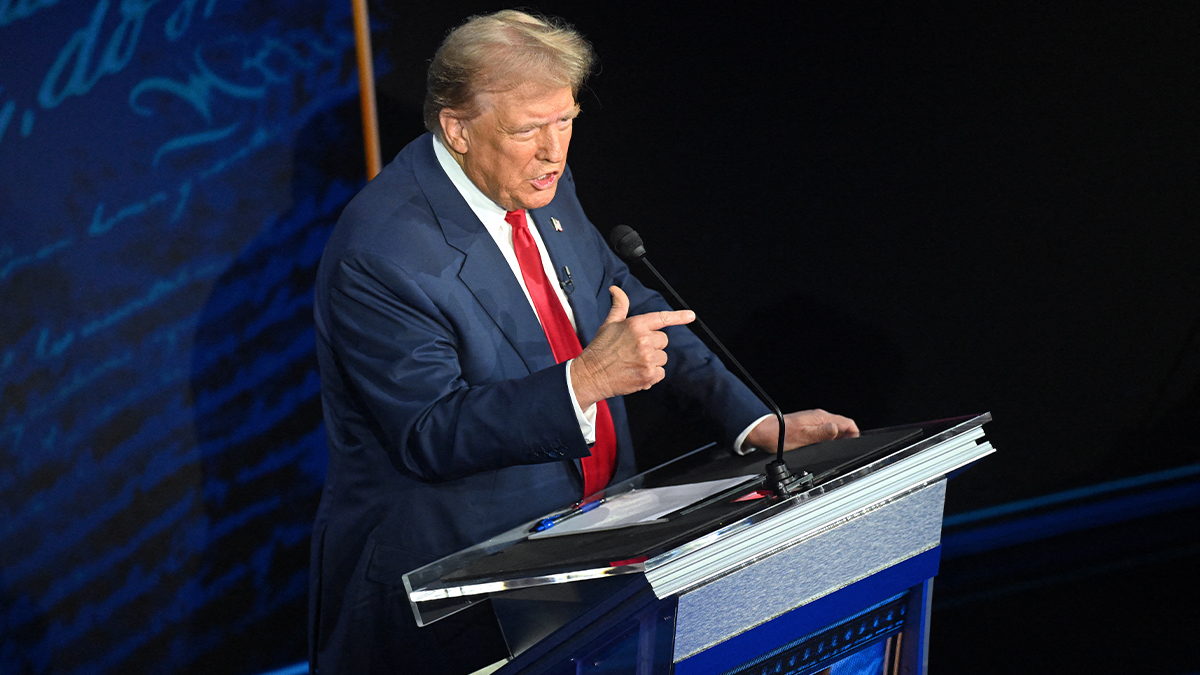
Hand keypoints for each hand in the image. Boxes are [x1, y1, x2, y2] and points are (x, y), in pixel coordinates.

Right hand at [572, 286, 695, 407]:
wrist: (591, 375)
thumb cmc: (599, 349)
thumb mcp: (609, 324)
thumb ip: (619, 306)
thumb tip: (615, 289)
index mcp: (636, 325)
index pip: (661, 318)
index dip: (678, 317)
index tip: (691, 316)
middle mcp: (644, 340)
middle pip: (663, 341)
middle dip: (653, 346)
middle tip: (635, 351)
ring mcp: (647, 358)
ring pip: (662, 358)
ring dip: (652, 362)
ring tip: (634, 363)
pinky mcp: (648, 375)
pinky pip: (661, 373)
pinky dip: (651, 375)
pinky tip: (636, 373)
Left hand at [745, 409, 858, 451]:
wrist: (763, 432)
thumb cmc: (779, 435)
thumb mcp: (803, 437)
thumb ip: (821, 433)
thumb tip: (837, 429)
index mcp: (820, 418)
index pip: (847, 423)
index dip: (855, 434)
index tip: (855, 445)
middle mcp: (818, 418)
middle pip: (842, 427)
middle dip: (847, 439)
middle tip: (846, 451)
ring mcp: (813, 422)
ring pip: (833, 430)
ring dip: (838, 440)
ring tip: (836, 451)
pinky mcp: (808, 428)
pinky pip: (824, 433)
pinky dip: (828, 441)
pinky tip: (824, 448)